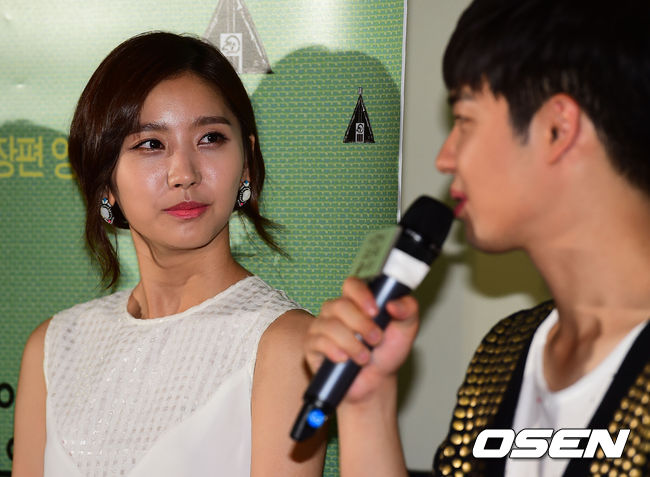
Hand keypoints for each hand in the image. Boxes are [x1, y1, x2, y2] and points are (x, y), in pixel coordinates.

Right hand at [304, 277, 419, 403]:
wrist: (375, 383)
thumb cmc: (387, 352)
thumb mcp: (406, 330)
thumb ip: (408, 310)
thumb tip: (393, 304)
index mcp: (357, 301)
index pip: (352, 284)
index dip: (362, 295)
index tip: (376, 312)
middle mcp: (336, 310)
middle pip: (340, 305)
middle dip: (361, 325)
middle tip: (376, 340)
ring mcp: (322, 326)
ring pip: (330, 325)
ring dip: (352, 344)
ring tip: (364, 358)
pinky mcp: (312, 345)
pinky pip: (318, 342)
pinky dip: (335, 351)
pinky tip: (344, 360)